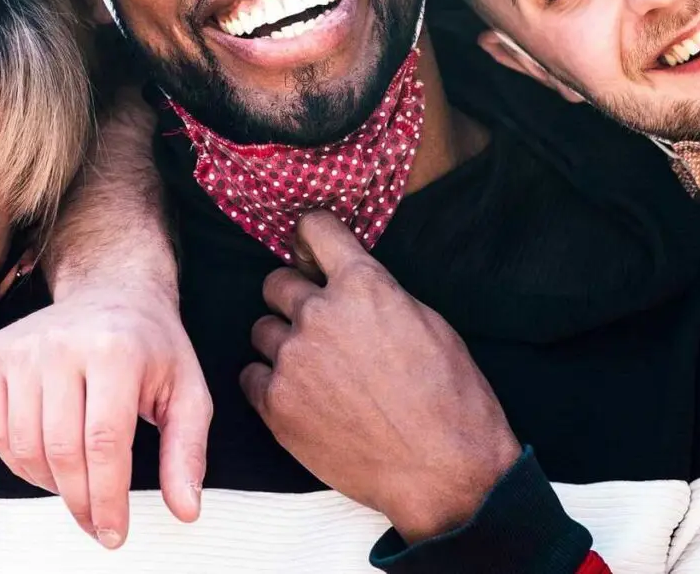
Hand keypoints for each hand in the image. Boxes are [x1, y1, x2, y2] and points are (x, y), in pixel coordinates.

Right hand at [0, 289, 212, 548]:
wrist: (110, 289)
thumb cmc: (151, 346)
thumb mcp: (187, 392)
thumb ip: (187, 452)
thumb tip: (185, 508)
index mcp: (115, 350)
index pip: (105, 444)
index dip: (107, 498)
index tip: (114, 533)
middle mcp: (62, 344)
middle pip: (62, 450)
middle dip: (80, 502)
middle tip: (96, 525)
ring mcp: (23, 347)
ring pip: (25, 446)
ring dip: (50, 485)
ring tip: (77, 489)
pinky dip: (19, 463)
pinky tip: (47, 466)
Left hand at [241, 214, 519, 544]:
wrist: (443, 471)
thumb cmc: (449, 398)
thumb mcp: (427, 322)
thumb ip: (378, 294)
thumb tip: (350, 284)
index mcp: (363, 284)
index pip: (315, 229)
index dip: (311, 238)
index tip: (310, 250)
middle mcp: (319, 314)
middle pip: (276, 282)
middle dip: (294, 298)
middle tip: (318, 325)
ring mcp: (293, 360)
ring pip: (261, 330)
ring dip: (282, 343)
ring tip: (314, 370)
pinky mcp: (275, 405)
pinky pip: (250, 376)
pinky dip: (270, 384)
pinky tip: (301, 399)